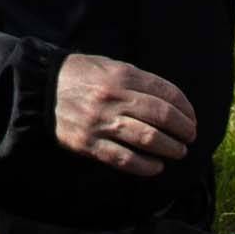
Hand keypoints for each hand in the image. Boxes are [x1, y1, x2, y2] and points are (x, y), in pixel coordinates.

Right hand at [51, 53, 200, 175]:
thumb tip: (171, 102)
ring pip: (147, 139)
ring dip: (170, 148)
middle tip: (190, 137)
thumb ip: (138, 81)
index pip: (166, 92)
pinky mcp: (89, 144)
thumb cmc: (82, 75)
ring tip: (178, 151)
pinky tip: (156, 167)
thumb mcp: (111, 66)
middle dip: (183, 129)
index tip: (192, 118)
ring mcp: (101, 123)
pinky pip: (124, 159)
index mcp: (122, 76)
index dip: (185, 108)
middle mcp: (114, 98)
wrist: (42, 88)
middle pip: (161, 116)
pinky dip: (145, 166)